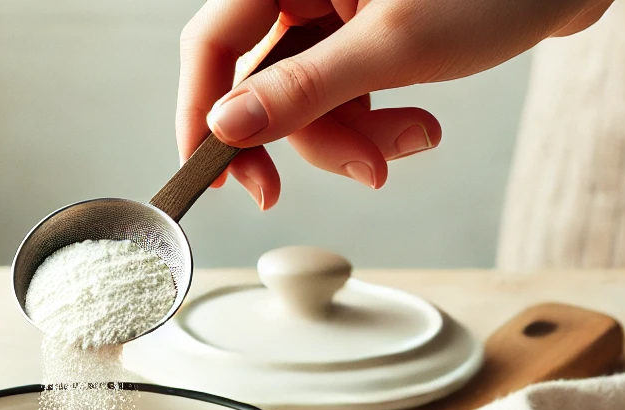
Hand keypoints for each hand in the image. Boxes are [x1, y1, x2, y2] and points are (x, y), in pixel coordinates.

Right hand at [178, 0, 613, 207]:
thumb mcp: (394, 50)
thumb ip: (303, 92)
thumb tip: (226, 129)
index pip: (213, 43)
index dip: (203, 113)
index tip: (217, 177)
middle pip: (262, 84)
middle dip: (315, 139)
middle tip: (364, 173)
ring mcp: (333, 10)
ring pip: (306, 100)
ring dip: (355, 139)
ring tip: (416, 139)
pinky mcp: (364, 33)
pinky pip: (342, 96)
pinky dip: (375, 125)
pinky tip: (421, 126)